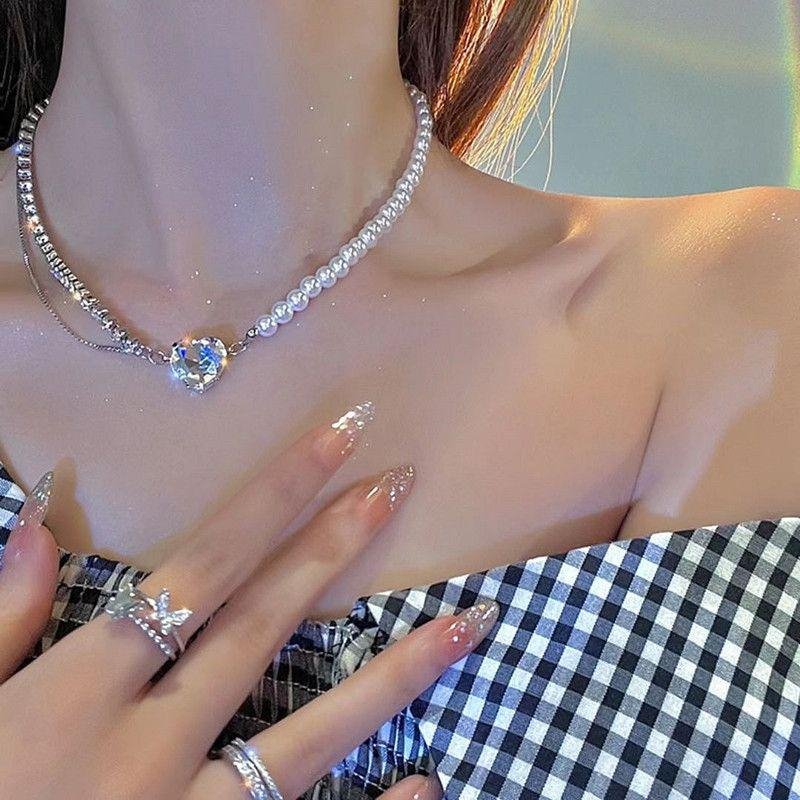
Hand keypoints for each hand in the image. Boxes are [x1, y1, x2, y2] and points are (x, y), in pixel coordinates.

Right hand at [0, 403, 497, 799]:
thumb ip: (2, 621)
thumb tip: (36, 521)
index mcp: (79, 695)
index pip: (200, 567)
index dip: (275, 494)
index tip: (340, 435)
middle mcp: (145, 748)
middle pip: (261, 627)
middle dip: (332, 547)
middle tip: (398, 484)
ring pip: (307, 737)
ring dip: (395, 676)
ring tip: (468, 624)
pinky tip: (429, 783)